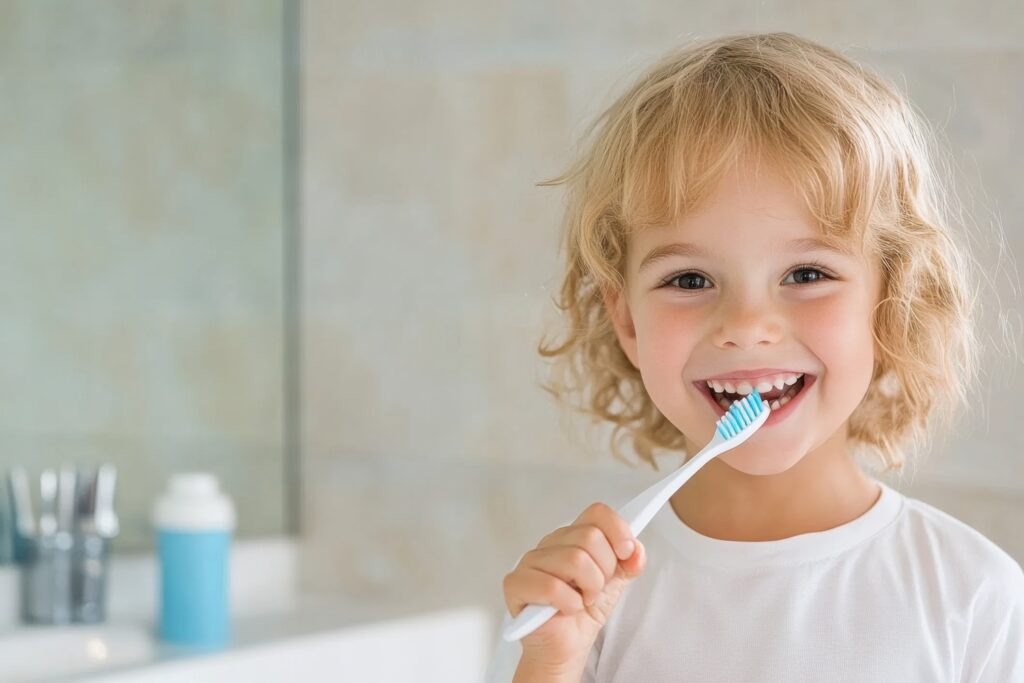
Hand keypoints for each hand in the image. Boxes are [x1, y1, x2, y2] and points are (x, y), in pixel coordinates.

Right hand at [503, 502, 646, 673]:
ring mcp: (530, 561)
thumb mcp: (616, 583)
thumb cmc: (584, 612)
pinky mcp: (516, 584)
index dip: (618, 530)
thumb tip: (635, 549)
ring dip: (589, 588)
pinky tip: (567, 609)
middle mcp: (550, 544)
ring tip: (582, 600)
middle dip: (604, 570)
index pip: (596, 513)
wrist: (567, 647)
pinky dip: (568, 603)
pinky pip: (551, 585)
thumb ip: (629, 562)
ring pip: (574, 559)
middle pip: (589, 536)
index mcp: (572, 536)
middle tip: (596, 588)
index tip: (626, 553)